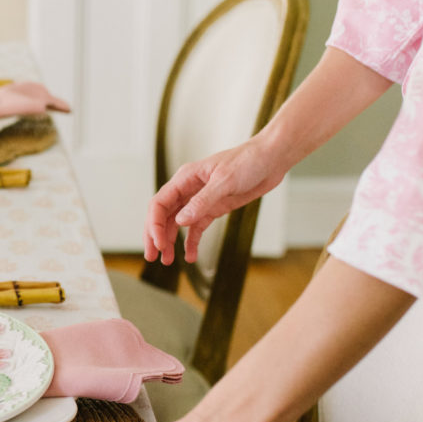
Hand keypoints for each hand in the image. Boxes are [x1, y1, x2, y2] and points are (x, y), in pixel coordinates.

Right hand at [144, 137, 288, 264]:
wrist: (271, 160)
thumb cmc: (248, 161)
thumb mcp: (225, 181)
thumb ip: (202, 201)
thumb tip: (181, 221)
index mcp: (185, 178)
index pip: (159, 203)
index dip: (154, 225)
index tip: (158, 244)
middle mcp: (188, 190)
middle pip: (163, 215)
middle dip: (156, 236)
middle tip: (151, 257)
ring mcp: (200, 200)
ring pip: (177, 224)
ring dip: (171, 242)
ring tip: (168, 261)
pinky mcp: (214, 208)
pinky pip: (197, 228)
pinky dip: (192, 242)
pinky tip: (190, 256)